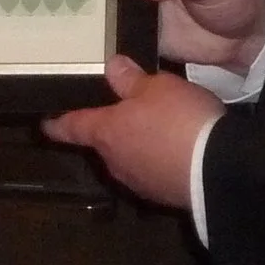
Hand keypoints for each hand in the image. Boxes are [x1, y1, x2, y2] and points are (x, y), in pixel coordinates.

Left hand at [40, 54, 222, 208]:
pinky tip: (177, 150)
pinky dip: (158, 160)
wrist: (219, 172)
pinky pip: (153, 172)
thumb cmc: (179, 121)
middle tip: (125, 111)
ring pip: (129, 158)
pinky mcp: (163, 196)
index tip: (45, 122)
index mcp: (105, 133)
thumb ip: (131, 79)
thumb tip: (111, 67)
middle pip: (103, 143)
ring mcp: (138, 182)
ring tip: (159, 128)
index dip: (56, 123)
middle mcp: (114, 161)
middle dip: (111, 130)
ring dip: (138, 145)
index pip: (70, 127)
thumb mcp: (157, 87)